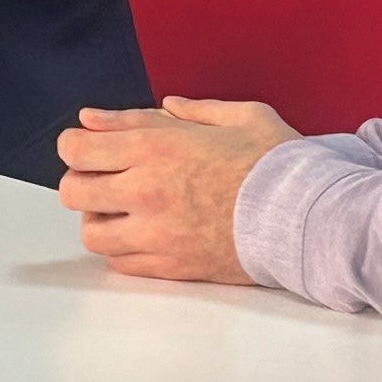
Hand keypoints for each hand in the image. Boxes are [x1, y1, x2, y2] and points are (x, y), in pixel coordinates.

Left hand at [52, 97, 297, 280]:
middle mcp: (145, 192)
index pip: (75, 149)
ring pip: (91, 234)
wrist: (309, 215)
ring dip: (102, 220)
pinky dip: (124, 250)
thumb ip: (161, 115)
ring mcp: (155, 234)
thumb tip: (102, 117)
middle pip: (73, 193)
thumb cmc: (276, 162)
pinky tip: (148, 234)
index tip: (91, 147)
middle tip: (110, 180)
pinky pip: (120, 263)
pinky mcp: (170, 266)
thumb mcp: (230, 116)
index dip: (77, 146)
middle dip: (84, 182)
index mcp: (156, 149)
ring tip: (128, 211)